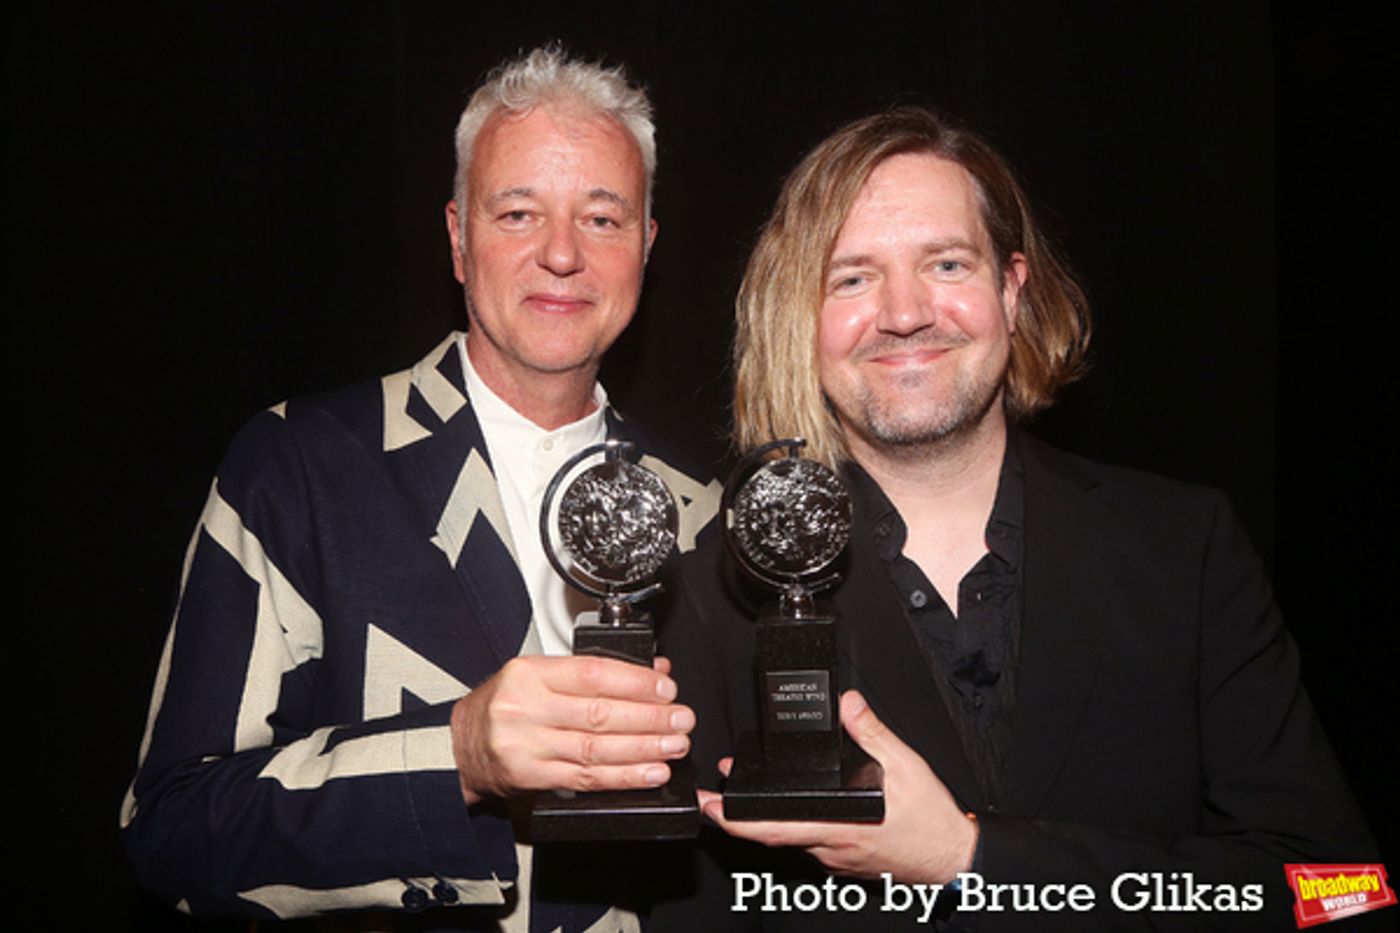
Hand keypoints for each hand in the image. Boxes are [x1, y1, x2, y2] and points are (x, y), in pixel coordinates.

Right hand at [450, 655, 693, 804]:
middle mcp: (526, 709)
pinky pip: (586, 779)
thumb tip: (651, 672)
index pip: (591, 674)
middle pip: (599, 713)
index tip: (666, 688)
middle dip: (649, 717)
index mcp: (528, 674)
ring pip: (596, 748)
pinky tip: (650, 772)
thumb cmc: (501, 706)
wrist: (459, 747)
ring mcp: (528, 746)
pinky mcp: (533, 778)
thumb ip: (590, 673)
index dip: (635, 682)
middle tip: (681, 718)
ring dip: (644, 748)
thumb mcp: (536, 676)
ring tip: (674, 745)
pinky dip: (623, 777)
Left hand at [697, 690, 977, 884]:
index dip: (737, 821)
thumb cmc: (930, 820)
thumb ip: (872, 733)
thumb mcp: (905, 766)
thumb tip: (846, 704)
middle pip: (773, 834)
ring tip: (748, 793)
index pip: (775, 828)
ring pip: (792, 838)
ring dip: (767, 818)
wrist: (952, 858)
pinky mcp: (844, 859)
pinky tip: (796, 807)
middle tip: (712, 798)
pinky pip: (811, 841)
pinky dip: (795, 823)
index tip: (712, 807)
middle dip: (737, 817)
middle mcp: (830, 847)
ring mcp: (835, 857)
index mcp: (838, 824)